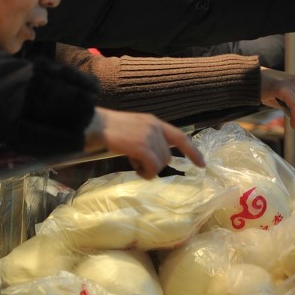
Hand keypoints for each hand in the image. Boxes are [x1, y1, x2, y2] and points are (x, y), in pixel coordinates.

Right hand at [85, 107, 204, 177]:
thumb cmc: (108, 130)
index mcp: (153, 122)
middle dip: (155, 164)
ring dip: (148, 169)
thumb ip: (147, 139)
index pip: (180, 137)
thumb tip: (155, 159)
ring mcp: (148, 136)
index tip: (202, 164)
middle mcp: (154, 127)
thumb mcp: (133, 130)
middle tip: (136, 161)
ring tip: (132, 161)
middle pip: (167, 156)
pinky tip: (135, 168)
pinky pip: (152, 168)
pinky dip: (145, 173)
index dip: (193, 151)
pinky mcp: (141, 146)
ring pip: (160, 164)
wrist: (92, 125)